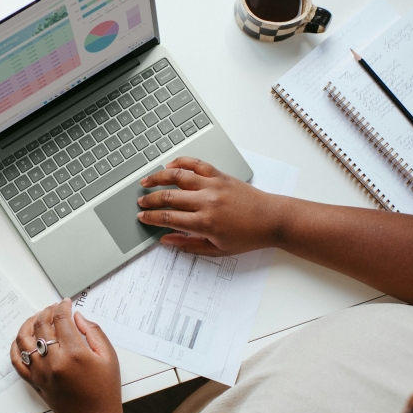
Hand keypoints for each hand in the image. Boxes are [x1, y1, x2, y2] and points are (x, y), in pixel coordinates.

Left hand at [10, 299, 124, 412]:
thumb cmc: (105, 392)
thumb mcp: (109, 357)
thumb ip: (93, 332)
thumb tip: (77, 317)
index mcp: (74, 354)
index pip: (61, 320)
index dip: (63, 307)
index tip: (66, 303)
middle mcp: (53, 362)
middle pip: (42, 326)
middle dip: (47, 311)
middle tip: (54, 308)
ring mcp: (41, 373)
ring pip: (24, 340)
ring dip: (29, 324)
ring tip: (38, 319)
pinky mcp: (35, 382)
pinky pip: (17, 361)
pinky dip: (16, 347)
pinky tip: (23, 339)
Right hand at [136, 157, 285, 255]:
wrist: (272, 219)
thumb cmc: (248, 236)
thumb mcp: (217, 250)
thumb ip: (189, 245)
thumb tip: (166, 240)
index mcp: (205, 222)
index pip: (168, 218)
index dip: (151, 217)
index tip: (142, 217)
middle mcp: (207, 201)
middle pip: (168, 196)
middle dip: (150, 199)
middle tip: (140, 202)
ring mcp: (213, 185)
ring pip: (178, 176)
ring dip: (158, 177)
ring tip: (146, 181)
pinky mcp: (220, 175)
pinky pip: (196, 164)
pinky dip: (181, 162)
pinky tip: (170, 165)